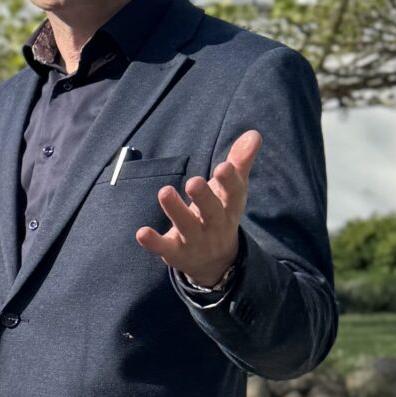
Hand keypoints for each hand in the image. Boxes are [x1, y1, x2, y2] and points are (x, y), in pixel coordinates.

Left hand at [136, 129, 259, 287]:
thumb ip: (240, 162)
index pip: (234, 194)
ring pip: (187, 227)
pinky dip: (154, 242)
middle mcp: (216, 226)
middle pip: (211, 212)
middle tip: (194, 181)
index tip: (224, 166)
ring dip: (176, 211)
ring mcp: (196, 241)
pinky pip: (165, 248)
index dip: (230, 181)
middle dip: (203, 197)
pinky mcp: (176, 253)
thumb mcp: (231, 191)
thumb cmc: (221, 214)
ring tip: (164, 191)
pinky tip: (141, 232)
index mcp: (230, 207)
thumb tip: (254, 134)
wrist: (215, 262)